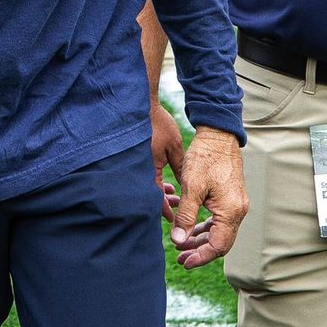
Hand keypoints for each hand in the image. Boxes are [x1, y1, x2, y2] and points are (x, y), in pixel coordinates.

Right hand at [150, 104, 184, 223]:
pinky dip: (157, 183)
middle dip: (164, 203)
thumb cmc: (159, 126)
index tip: (173, 219)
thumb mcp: (175, 148)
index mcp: (149, 170)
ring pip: (150, 187)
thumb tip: (187, 187)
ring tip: (174, 194)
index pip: (156, 198)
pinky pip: (147, 177)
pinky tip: (167, 183)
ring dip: (161, 193)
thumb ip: (181, 169)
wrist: (143, 107)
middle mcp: (141, 170)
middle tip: (178, 206)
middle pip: (151, 195)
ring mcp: (139, 165)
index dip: (164, 210)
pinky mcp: (139, 159)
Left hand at [169, 126, 246, 270]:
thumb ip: (186, 216)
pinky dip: (205, 227)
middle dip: (200, 251)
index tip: (184, 262)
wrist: (218, 135)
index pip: (218, 246)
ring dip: (201, 240)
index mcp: (231, 210)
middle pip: (220, 242)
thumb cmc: (205, 157)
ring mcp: (236, 204)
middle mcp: (238, 210)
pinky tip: (190, 227)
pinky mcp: (231, 198)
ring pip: (220, 232)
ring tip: (181, 244)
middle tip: (179, 258)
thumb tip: (178, 241)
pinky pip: (220, 220)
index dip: (201, 257)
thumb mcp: (191, 187)